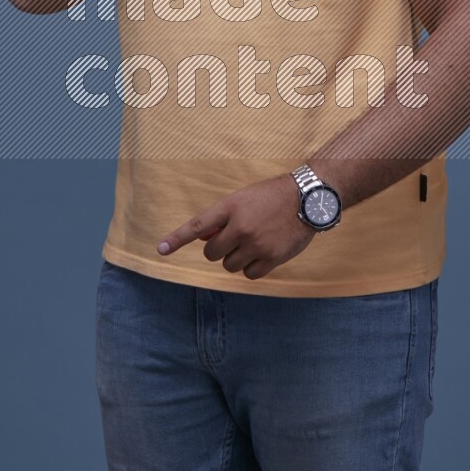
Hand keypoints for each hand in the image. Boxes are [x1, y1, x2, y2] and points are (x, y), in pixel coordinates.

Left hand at [156, 176, 315, 280]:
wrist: (308, 198)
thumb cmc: (272, 196)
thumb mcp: (243, 197)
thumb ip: (223, 217)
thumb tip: (204, 238)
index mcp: (231, 207)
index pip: (197, 226)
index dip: (177, 239)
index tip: (161, 249)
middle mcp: (241, 226)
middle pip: (212, 253)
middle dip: (219, 249)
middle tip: (233, 239)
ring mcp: (256, 243)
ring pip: (230, 265)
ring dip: (236, 259)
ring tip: (252, 243)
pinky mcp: (272, 257)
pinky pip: (249, 274)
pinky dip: (252, 268)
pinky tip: (263, 253)